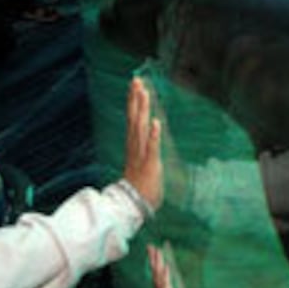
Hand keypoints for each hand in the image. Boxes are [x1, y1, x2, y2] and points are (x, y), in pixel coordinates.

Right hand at [122, 76, 162, 209]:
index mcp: (133, 145)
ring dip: (143, 110)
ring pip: (140, 129)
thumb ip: (142, 148)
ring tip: (144, 94)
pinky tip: (156, 123)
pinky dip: (153, 136)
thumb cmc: (139, 185)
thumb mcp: (141, 162)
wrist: (134, 206)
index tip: (135, 84)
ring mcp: (141, 155)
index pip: (132, 118)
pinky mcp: (150, 165)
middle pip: (134, 118)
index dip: (133, 101)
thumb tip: (146, 136)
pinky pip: (152, 148)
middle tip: (136, 80)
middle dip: (135, 99)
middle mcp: (135, 147)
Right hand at [148, 243, 183, 287]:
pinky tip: (165, 266)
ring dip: (157, 263)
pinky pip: (164, 285)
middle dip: (153, 258)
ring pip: (158, 275)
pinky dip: (164, 275)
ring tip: (156, 250)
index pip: (157, 274)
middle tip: (150, 245)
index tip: (154, 252)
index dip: (155, 263)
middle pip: (155, 271)